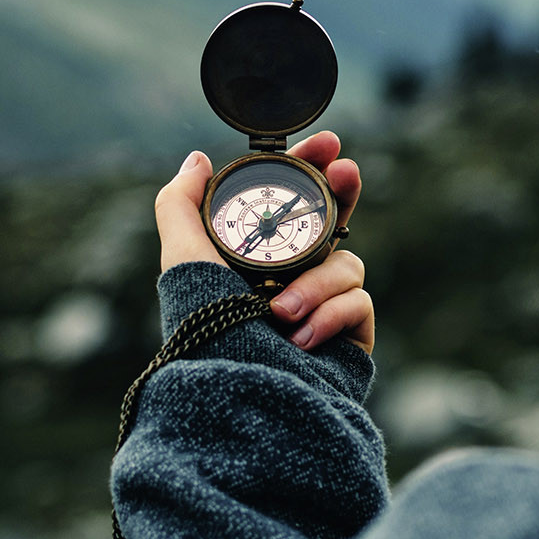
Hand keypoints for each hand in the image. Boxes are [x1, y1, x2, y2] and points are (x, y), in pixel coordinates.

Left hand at [154, 130, 371, 352]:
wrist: (240, 396)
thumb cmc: (207, 331)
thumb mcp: (182, 260)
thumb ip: (181, 205)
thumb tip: (197, 159)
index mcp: (256, 260)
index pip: (292, 204)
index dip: (312, 169)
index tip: (326, 142)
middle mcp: (292, 280)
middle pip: (333, 222)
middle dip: (343, 192)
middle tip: (347, 170)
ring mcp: (323, 309)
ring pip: (345, 263)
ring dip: (315, 282)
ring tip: (281, 313)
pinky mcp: (349, 338)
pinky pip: (358, 302)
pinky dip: (329, 315)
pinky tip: (301, 339)